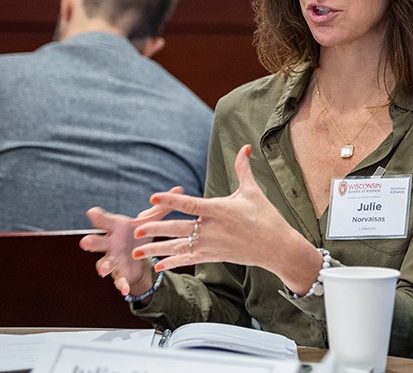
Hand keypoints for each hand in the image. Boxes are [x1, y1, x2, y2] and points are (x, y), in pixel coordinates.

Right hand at [79, 191, 179, 297]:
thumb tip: (179, 188)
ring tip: (104, 270)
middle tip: (84, 242)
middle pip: (97, 242)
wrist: (138, 254)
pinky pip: (118, 280)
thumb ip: (161, 207)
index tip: (92, 213)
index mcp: (116, 228)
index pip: (104, 221)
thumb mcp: (149, 221)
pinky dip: (121, 285)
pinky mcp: (118, 273)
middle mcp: (109, 243)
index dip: (98, 217)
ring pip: (103, 263)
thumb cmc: (139, 233)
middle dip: (91, 242)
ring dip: (103, 267)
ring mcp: (111, 259)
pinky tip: (124, 291)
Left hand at [130, 145, 320, 292]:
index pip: (190, 204)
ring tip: (136, 252)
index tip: (153, 197)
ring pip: (179, 247)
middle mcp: (212, 228)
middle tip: (135, 229)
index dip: (171, 200)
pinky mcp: (214, 256)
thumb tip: (245, 147)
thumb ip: (244, 169)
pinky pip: (189, 259)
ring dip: (156, 249)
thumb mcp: (253, 191)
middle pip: (178, 228)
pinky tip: (158, 265)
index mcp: (220, 210)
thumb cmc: (266, 216)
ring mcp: (212, 245)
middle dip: (155, 228)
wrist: (277, 247)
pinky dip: (172, 263)